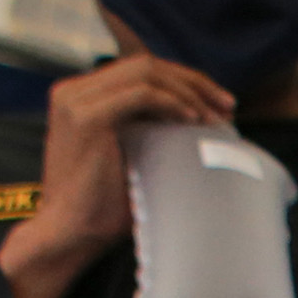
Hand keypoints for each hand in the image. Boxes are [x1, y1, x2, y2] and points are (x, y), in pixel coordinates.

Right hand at [0, 54, 232, 297]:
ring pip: (146, 73)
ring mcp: (76, 101)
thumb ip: (150, 130)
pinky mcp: (86, 117)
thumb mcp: (130, 156)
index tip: (218, 104)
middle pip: (145, 65)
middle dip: (193, 81)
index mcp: (80, 96)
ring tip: (216, 118)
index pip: (139, 71)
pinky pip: (141, 94)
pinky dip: (173, 103)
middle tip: (228, 105)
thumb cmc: (103, 205)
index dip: (184, 80)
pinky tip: (193, 120)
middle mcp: (73, 91)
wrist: (68, 233)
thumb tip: (200, 121)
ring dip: (188, 91)